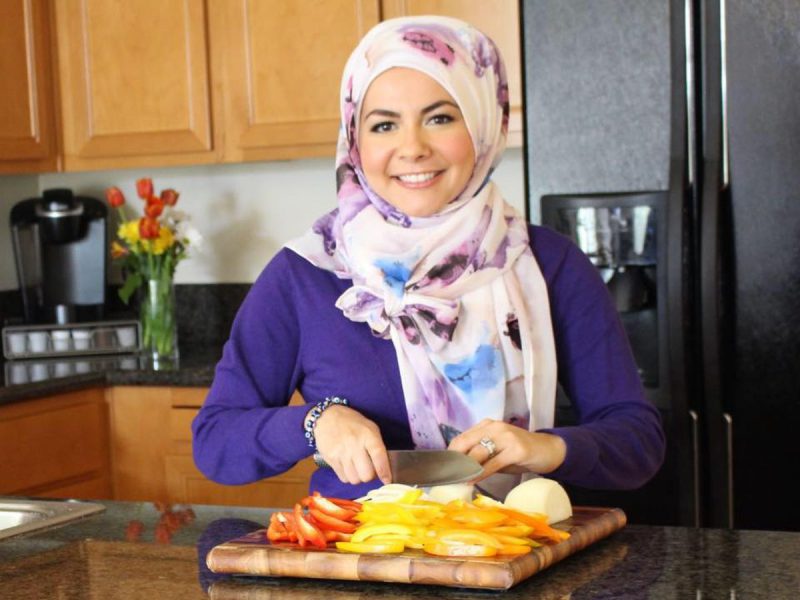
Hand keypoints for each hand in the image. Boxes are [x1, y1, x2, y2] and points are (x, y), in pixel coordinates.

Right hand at [312, 405, 391, 484]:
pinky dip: (348, 476)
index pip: (379, 458)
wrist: (328, 417)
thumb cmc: (353, 423)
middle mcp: (355, 445)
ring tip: (357, 467)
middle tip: (369, 469)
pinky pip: (343, 478)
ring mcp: (341, 453)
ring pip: (355, 480)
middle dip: (370, 475)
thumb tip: (385, 469)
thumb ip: (378, 446)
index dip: (385, 472)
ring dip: (358, 477)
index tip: (387, 480)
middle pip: (366, 475)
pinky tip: (348, 466)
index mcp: (368, 435)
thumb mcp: (370, 428)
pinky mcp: (331, 459)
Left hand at [447, 418, 566, 481]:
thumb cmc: (520, 454)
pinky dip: (480, 473)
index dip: (451, 453)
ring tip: (456, 480)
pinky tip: (472, 481)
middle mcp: (494, 427)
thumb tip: (459, 470)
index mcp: (487, 425)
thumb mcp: (497, 452)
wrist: (549, 450)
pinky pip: (492, 463)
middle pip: (465, 442)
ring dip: (465, 468)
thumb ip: (481, 456)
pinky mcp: (516, 449)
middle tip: (446, 476)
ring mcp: (506, 436)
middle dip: (454, 461)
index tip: (443, 468)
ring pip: (478, 452)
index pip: (461, 438)